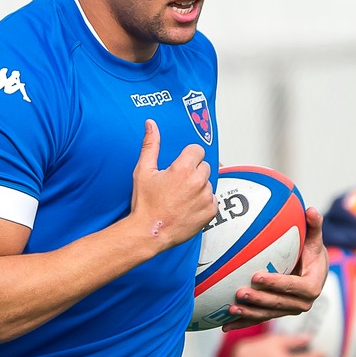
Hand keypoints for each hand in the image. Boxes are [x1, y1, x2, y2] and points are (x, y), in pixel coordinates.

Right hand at [127, 120, 214, 250]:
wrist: (150, 232)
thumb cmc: (145, 204)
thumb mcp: (143, 171)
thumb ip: (150, 145)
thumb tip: (151, 124)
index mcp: (183, 168)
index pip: (197, 150)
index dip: (187, 157)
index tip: (180, 167)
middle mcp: (198, 182)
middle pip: (204, 166)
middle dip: (193, 172)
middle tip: (177, 185)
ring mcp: (205, 197)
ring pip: (208, 184)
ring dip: (198, 188)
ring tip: (181, 198)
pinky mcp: (210, 212)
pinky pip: (212, 200)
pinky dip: (203, 203)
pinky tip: (188, 207)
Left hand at [228, 206, 328, 324]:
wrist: (312, 270)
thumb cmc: (311, 251)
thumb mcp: (314, 239)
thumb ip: (314, 225)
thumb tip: (311, 209)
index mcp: (312, 286)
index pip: (295, 287)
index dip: (277, 283)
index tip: (257, 276)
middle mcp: (302, 303)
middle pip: (278, 304)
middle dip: (259, 299)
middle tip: (240, 292)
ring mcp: (288, 311)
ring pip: (267, 314)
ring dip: (249, 313)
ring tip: (231, 308)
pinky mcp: (276, 314)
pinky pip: (258, 319)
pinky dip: (242, 323)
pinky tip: (224, 325)